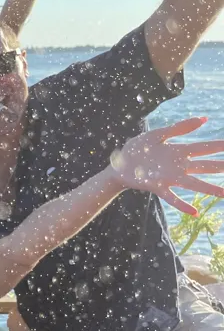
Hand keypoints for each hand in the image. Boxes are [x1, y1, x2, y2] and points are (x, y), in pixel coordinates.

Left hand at [109, 117, 223, 214]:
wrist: (117, 165)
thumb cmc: (137, 149)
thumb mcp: (157, 135)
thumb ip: (179, 128)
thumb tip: (204, 118)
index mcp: (179, 151)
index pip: (205, 148)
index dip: (220, 146)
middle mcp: (178, 166)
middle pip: (205, 166)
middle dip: (221, 167)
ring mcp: (169, 177)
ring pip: (194, 183)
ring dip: (210, 188)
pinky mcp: (157, 187)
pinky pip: (171, 198)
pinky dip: (182, 205)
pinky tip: (194, 212)